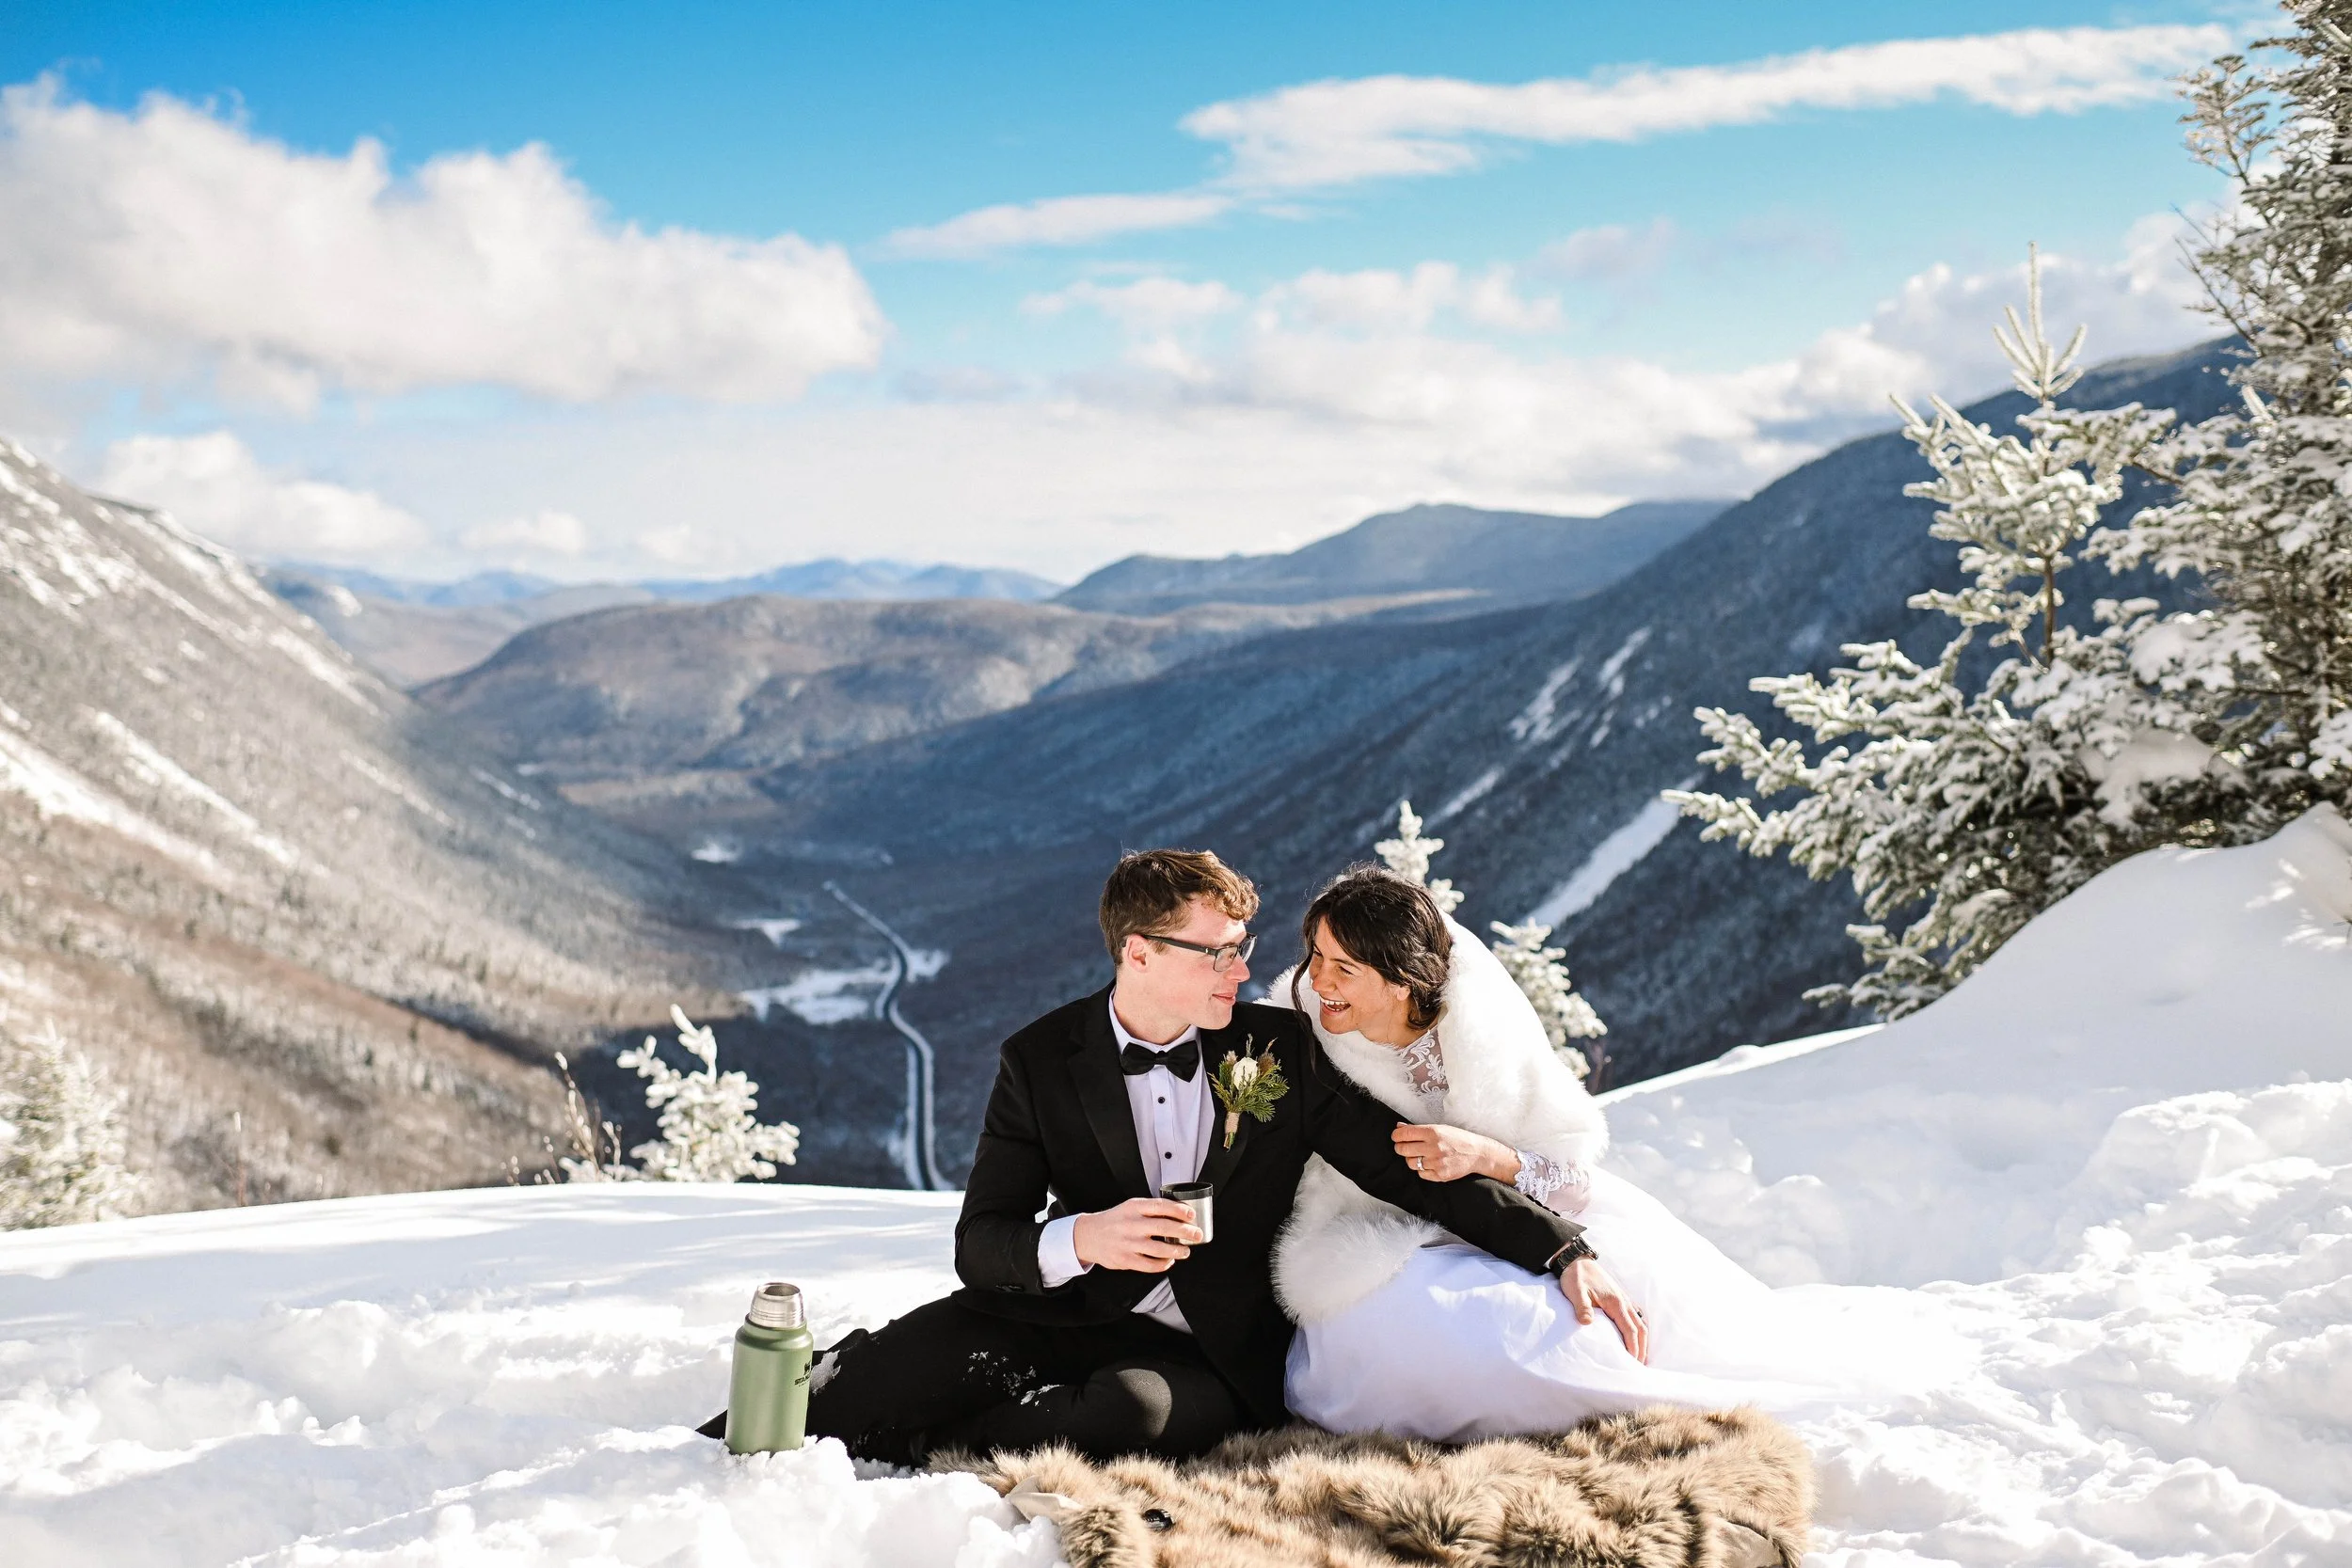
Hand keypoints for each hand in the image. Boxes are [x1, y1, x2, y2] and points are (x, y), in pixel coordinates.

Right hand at [1071, 1198, 1202, 1272]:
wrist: (1089, 1236)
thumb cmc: (1115, 1221)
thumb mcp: (1129, 1207)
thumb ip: (1150, 1210)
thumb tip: (1180, 1214)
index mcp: (1133, 1207)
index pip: (1160, 1206)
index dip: (1179, 1210)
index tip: (1191, 1214)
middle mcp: (1130, 1224)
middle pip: (1163, 1228)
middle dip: (1185, 1232)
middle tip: (1196, 1235)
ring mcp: (1127, 1243)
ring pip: (1159, 1250)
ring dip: (1177, 1251)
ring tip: (1185, 1251)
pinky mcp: (1125, 1260)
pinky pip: (1150, 1265)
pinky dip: (1163, 1264)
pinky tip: (1169, 1261)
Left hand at [1392, 1122, 1519, 1183]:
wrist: (1477, 1153)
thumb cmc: (1457, 1138)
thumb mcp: (1439, 1128)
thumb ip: (1418, 1129)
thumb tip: (1399, 1127)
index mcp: (1433, 1132)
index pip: (1404, 1134)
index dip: (1396, 1135)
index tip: (1396, 1137)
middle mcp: (1434, 1147)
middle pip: (1403, 1149)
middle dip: (1400, 1148)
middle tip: (1402, 1147)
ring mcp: (1437, 1162)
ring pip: (1410, 1163)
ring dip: (1411, 1159)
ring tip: (1419, 1155)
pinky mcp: (1440, 1175)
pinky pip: (1421, 1174)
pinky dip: (1422, 1169)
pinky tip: (1429, 1163)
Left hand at [1558, 1256, 1648, 1363]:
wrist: (1577, 1260)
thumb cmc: (1575, 1277)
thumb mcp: (1575, 1291)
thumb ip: (1582, 1307)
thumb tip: (1587, 1323)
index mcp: (1615, 1302)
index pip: (1629, 1329)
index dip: (1633, 1347)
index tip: (1633, 1363)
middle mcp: (1624, 1301)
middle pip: (1640, 1328)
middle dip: (1642, 1348)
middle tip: (1640, 1366)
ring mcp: (1624, 1299)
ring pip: (1640, 1322)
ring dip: (1642, 1340)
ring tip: (1640, 1357)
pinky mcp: (1620, 1297)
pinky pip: (1635, 1316)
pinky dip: (1638, 1330)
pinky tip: (1635, 1338)